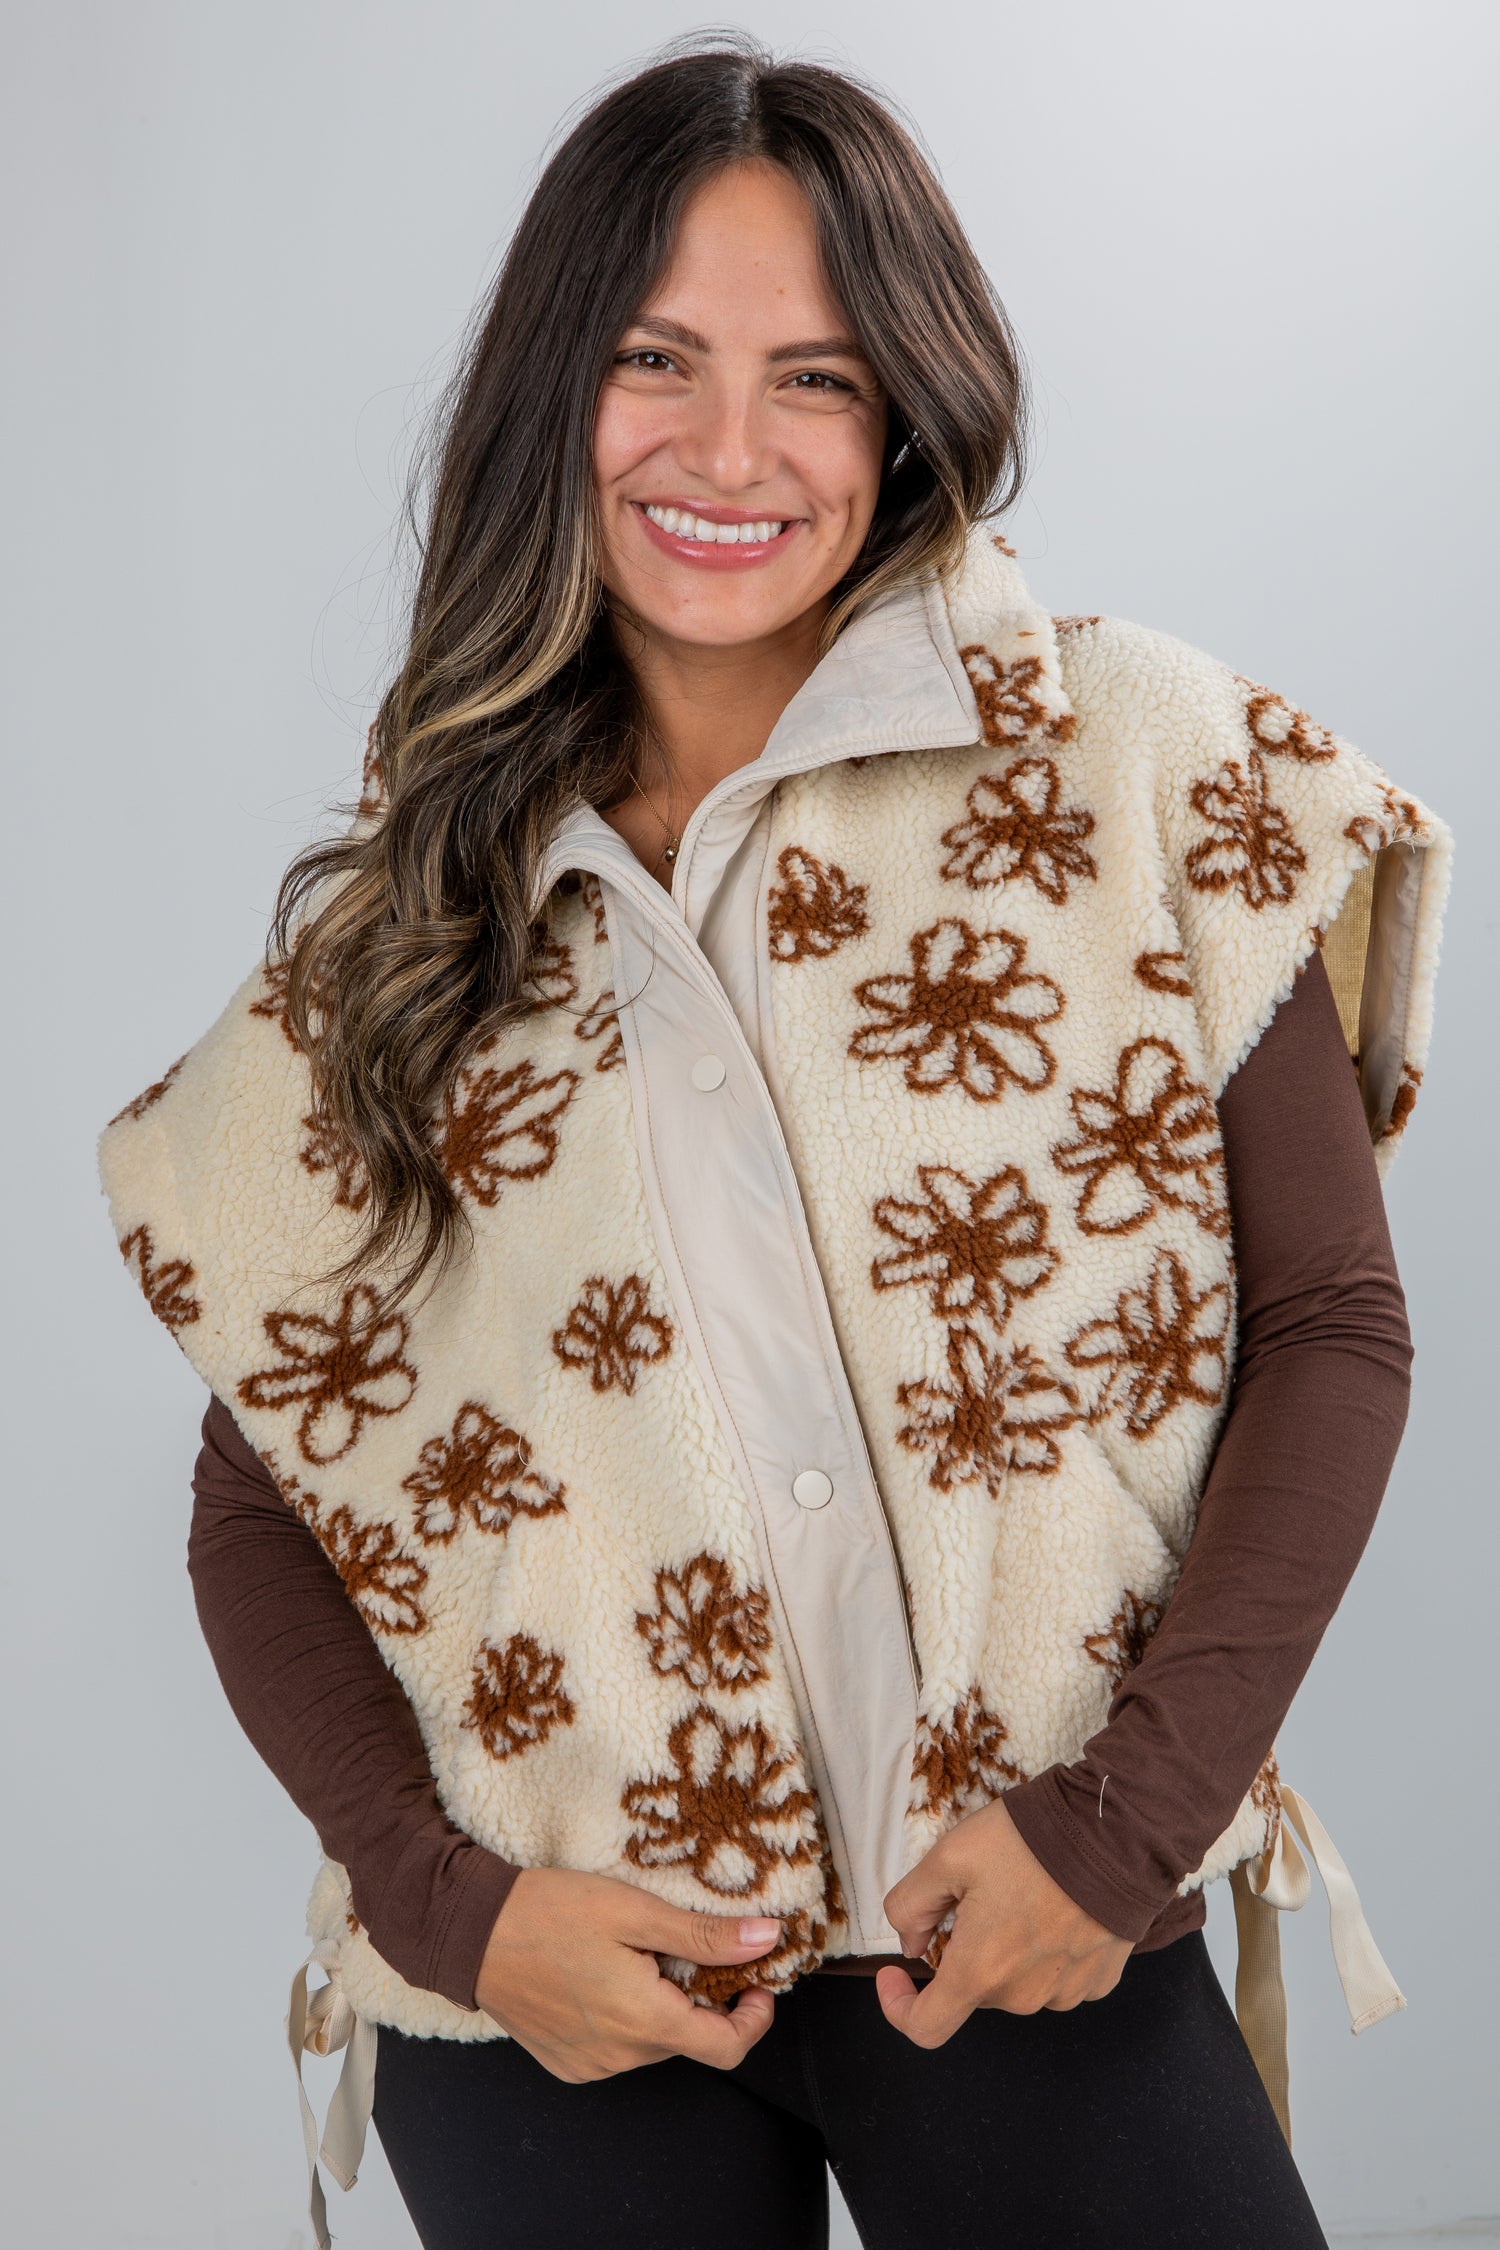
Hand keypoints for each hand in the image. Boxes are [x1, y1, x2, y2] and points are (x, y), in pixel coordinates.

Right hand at [473, 1866, 780, 2081]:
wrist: (471, 1933)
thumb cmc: (551, 1911)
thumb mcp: (635, 1911)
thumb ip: (704, 1935)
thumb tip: (767, 1940)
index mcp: (644, 2022)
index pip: (727, 2047)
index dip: (755, 2017)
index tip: (757, 1981)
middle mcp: (619, 2058)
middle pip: (689, 2038)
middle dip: (702, 1998)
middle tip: (686, 1946)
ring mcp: (590, 2066)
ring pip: (653, 2042)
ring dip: (663, 2006)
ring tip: (638, 1955)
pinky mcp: (567, 2063)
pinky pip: (618, 2048)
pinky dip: (629, 2018)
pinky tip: (605, 1976)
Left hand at [876, 1797, 1131, 2047]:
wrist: (1118, 1833)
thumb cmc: (1029, 1842)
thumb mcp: (949, 1856)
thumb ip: (911, 1904)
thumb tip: (910, 1942)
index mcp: (979, 1971)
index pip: (927, 2027)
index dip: (900, 2007)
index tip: (896, 1972)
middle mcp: (1022, 1996)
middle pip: (973, 1990)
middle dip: (963, 1952)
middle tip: (977, 1895)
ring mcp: (1066, 1992)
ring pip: (1016, 1984)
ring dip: (1007, 1953)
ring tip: (1023, 1893)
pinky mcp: (1100, 1980)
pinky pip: (1057, 1979)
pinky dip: (1046, 1954)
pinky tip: (1056, 1908)